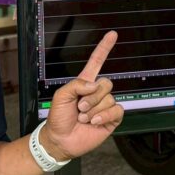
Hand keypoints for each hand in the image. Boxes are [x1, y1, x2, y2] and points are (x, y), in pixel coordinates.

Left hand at [41, 31, 123, 160]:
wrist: (60, 140)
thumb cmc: (58, 118)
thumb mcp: (61, 96)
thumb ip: (77, 85)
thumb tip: (94, 85)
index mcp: (84, 84)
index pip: (97, 62)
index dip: (104, 48)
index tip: (113, 34)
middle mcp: (96, 93)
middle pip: (106, 83)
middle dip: (91, 97)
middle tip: (79, 108)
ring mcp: (104, 106)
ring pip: (109, 98)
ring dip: (93, 110)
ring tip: (83, 118)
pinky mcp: (111, 119)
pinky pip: (117, 110)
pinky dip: (104, 115)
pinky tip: (94, 122)